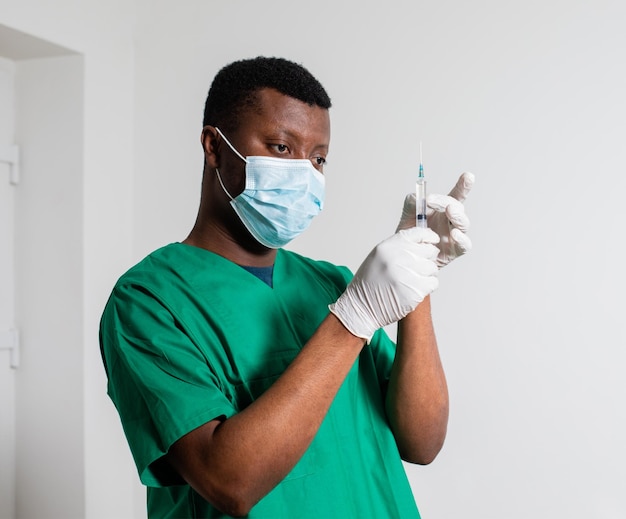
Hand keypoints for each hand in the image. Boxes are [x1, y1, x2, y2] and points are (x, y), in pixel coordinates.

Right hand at [329, 227, 439, 341]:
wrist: (361, 308)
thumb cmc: (370, 284)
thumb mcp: (377, 258)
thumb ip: (397, 248)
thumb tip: (422, 243)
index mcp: (387, 247)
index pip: (416, 234)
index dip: (428, 236)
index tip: (433, 240)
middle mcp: (397, 258)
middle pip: (428, 251)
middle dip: (427, 258)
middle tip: (419, 267)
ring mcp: (406, 275)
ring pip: (432, 267)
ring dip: (427, 273)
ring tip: (416, 279)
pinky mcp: (414, 291)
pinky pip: (433, 282)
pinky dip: (428, 285)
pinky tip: (417, 288)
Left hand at [396, 172, 473, 267]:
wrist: (405, 256)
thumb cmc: (410, 235)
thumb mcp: (407, 217)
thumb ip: (411, 204)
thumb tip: (416, 197)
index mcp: (443, 210)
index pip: (455, 196)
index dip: (463, 186)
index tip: (468, 176)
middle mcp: (451, 221)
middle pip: (458, 208)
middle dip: (449, 203)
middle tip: (435, 202)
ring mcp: (454, 236)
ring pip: (464, 224)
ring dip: (458, 216)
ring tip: (450, 212)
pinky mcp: (454, 250)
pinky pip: (464, 245)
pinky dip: (462, 239)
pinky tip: (454, 233)